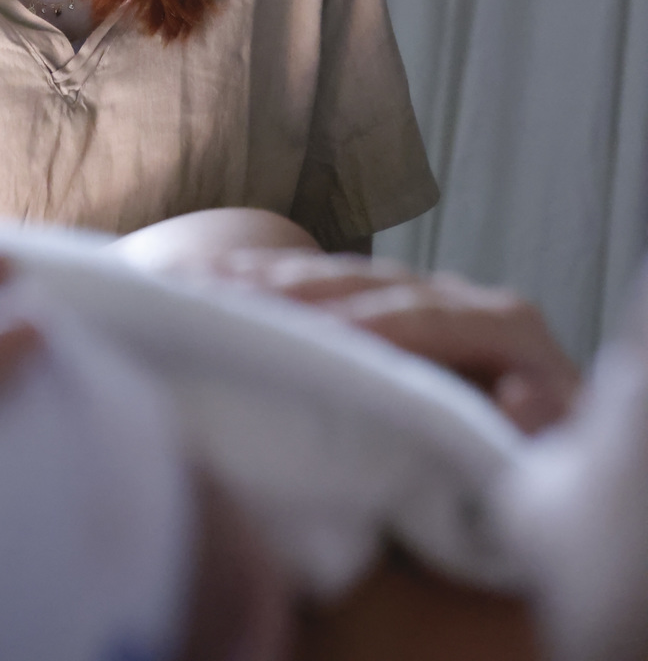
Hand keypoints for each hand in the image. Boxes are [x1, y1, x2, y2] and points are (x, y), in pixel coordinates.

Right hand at [214, 251, 578, 433]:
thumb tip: (522, 392)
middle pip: (367, 282)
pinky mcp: (380, 305)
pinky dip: (261, 283)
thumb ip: (536, 431)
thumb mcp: (547, 463)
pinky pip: (315, 285)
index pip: (427, 315)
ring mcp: (415, 294)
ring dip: (262, 279)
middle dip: (294, 290)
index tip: (311, 333)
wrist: (538, 444)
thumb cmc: (533, 470)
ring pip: (333, 275)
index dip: (369, 324)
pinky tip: (205, 280)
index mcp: (505, 327)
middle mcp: (458, 297)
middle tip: (223, 298)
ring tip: (197, 284)